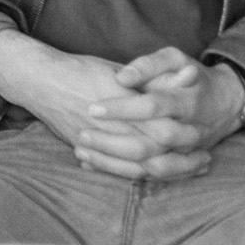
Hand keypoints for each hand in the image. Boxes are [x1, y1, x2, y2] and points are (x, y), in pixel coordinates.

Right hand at [0, 32, 207, 180]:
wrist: (41, 80)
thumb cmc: (80, 70)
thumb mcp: (118, 72)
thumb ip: (149, 84)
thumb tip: (184, 82)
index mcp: (124, 102)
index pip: (162, 126)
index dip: (186, 135)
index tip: (203, 137)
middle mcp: (113, 124)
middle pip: (154, 150)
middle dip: (182, 160)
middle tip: (203, 161)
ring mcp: (98, 139)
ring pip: (137, 164)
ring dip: (165, 171)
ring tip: (185, 171)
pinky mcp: (87, 148)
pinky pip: (116, 168)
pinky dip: (136, 174)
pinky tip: (151, 174)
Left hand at [75, 47, 244, 179]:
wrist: (225, 103)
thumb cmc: (192, 76)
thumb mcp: (175, 59)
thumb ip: (149, 65)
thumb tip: (122, 77)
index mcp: (187, 102)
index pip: (153, 107)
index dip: (123, 108)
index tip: (94, 108)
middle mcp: (189, 132)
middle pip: (150, 145)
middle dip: (113, 142)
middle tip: (82, 132)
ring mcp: (185, 153)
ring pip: (149, 167)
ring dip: (113, 162)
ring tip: (80, 151)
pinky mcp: (178, 164)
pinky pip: (150, 176)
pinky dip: (120, 172)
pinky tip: (90, 165)